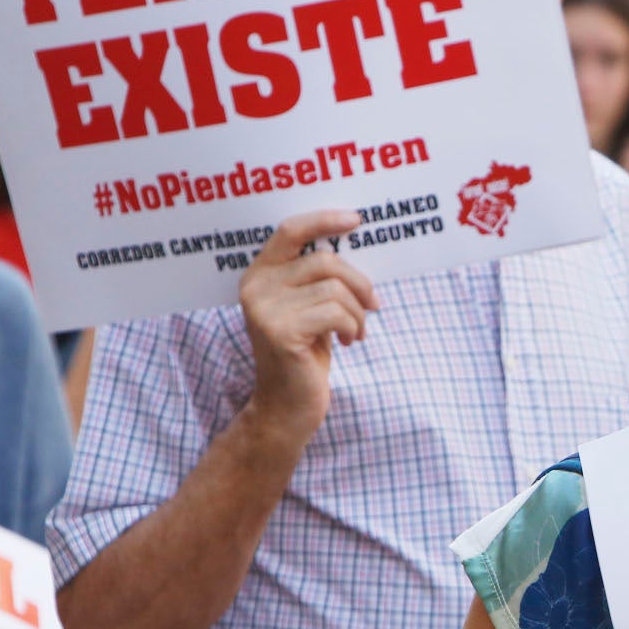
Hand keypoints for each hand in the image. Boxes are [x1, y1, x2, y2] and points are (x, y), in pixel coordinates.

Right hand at [238, 211, 378, 446]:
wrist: (286, 408)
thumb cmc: (305, 355)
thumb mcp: (308, 308)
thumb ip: (318, 278)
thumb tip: (355, 245)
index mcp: (259, 275)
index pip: (290, 231)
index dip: (324, 220)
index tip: (356, 219)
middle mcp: (255, 287)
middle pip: (325, 261)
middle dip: (359, 284)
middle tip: (372, 307)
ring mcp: (264, 309)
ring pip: (335, 289)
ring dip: (358, 313)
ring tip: (355, 332)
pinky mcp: (281, 331)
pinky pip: (336, 313)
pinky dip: (353, 327)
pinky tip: (348, 343)